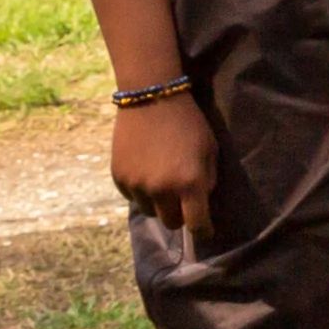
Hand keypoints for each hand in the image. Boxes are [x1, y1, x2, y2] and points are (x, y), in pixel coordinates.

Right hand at [112, 91, 220, 234]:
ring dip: (157, 203)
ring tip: (161, 180)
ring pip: (149, 211)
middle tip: (181, 198)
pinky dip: (140, 191)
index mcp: (190, 183)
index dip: (203, 231)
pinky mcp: (119, 178)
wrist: (151, 97)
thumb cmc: (188, 123)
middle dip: (179, 214)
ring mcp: (137, 185)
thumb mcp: (210, 150)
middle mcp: (162, 189)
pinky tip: (145, 170)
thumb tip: (201, 204)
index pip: (197, 225)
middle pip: (171, 222)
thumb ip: (207, 180)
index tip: (205, 230)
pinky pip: (132, 197)